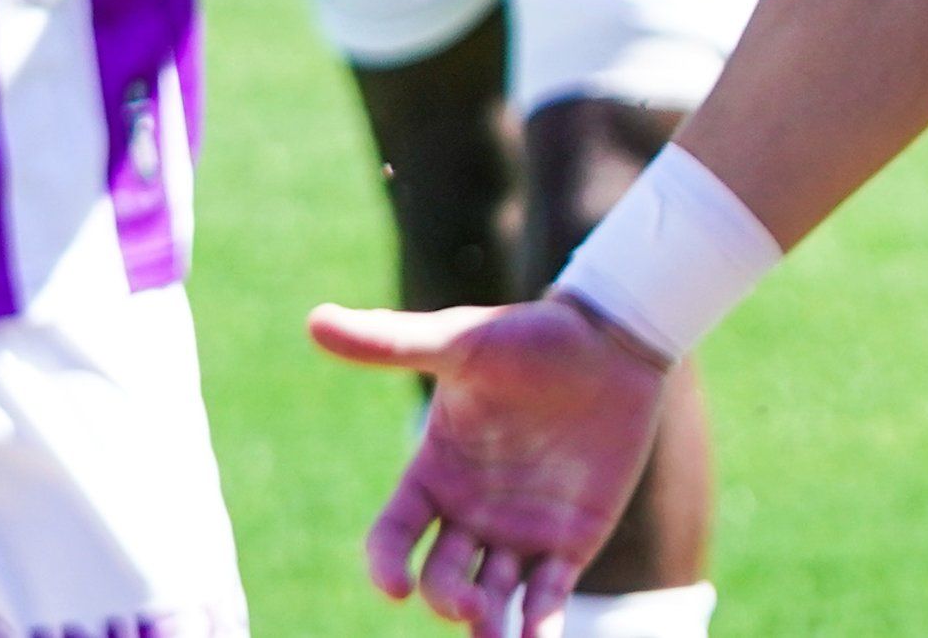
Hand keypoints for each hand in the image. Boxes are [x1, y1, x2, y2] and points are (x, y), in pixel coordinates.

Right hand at [311, 296, 668, 629]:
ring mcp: (520, 531)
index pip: (394, 535)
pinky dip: (540, 627)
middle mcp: (470, 512)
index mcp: (435, 473)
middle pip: (442, 577)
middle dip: (448, 599)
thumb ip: (391, 344)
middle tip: (469, 604)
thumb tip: (314, 320)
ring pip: (491, 598)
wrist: (613, 338)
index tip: (396, 586)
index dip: (387, 564)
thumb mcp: (459, 343)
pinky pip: (548, 598)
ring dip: (488, 627)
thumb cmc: (531, 335)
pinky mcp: (571, 541)